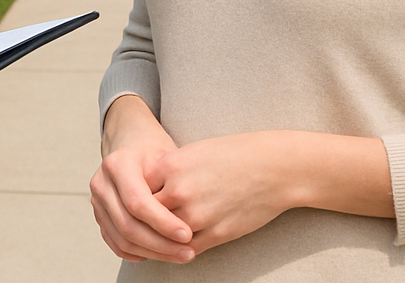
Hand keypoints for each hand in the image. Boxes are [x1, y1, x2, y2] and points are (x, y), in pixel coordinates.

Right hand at [90, 96, 195, 263]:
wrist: (132, 143)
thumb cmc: (154, 150)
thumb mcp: (166, 157)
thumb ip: (171, 186)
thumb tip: (189, 222)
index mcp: (117, 164)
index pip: (137, 203)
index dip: (162, 223)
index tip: (187, 235)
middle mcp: (101, 183)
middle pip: (128, 225)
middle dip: (160, 244)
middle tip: (187, 252)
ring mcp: (97, 201)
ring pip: (122, 239)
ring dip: (152, 253)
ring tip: (179, 255)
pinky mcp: (99, 215)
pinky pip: (116, 243)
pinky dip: (137, 253)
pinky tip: (160, 255)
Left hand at [144, 131, 392, 256]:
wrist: (275, 167)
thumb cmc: (235, 155)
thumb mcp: (195, 153)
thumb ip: (168, 170)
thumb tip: (146, 188)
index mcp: (170, 165)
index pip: (135, 189)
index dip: (132, 198)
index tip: (129, 203)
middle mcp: (178, 191)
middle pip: (144, 216)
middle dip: (139, 223)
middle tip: (134, 229)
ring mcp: (197, 215)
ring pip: (162, 238)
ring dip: (157, 242)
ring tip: (151, 243)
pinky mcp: (216, 234)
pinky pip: (186, 250)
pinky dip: (179, 251)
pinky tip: (178, 248)